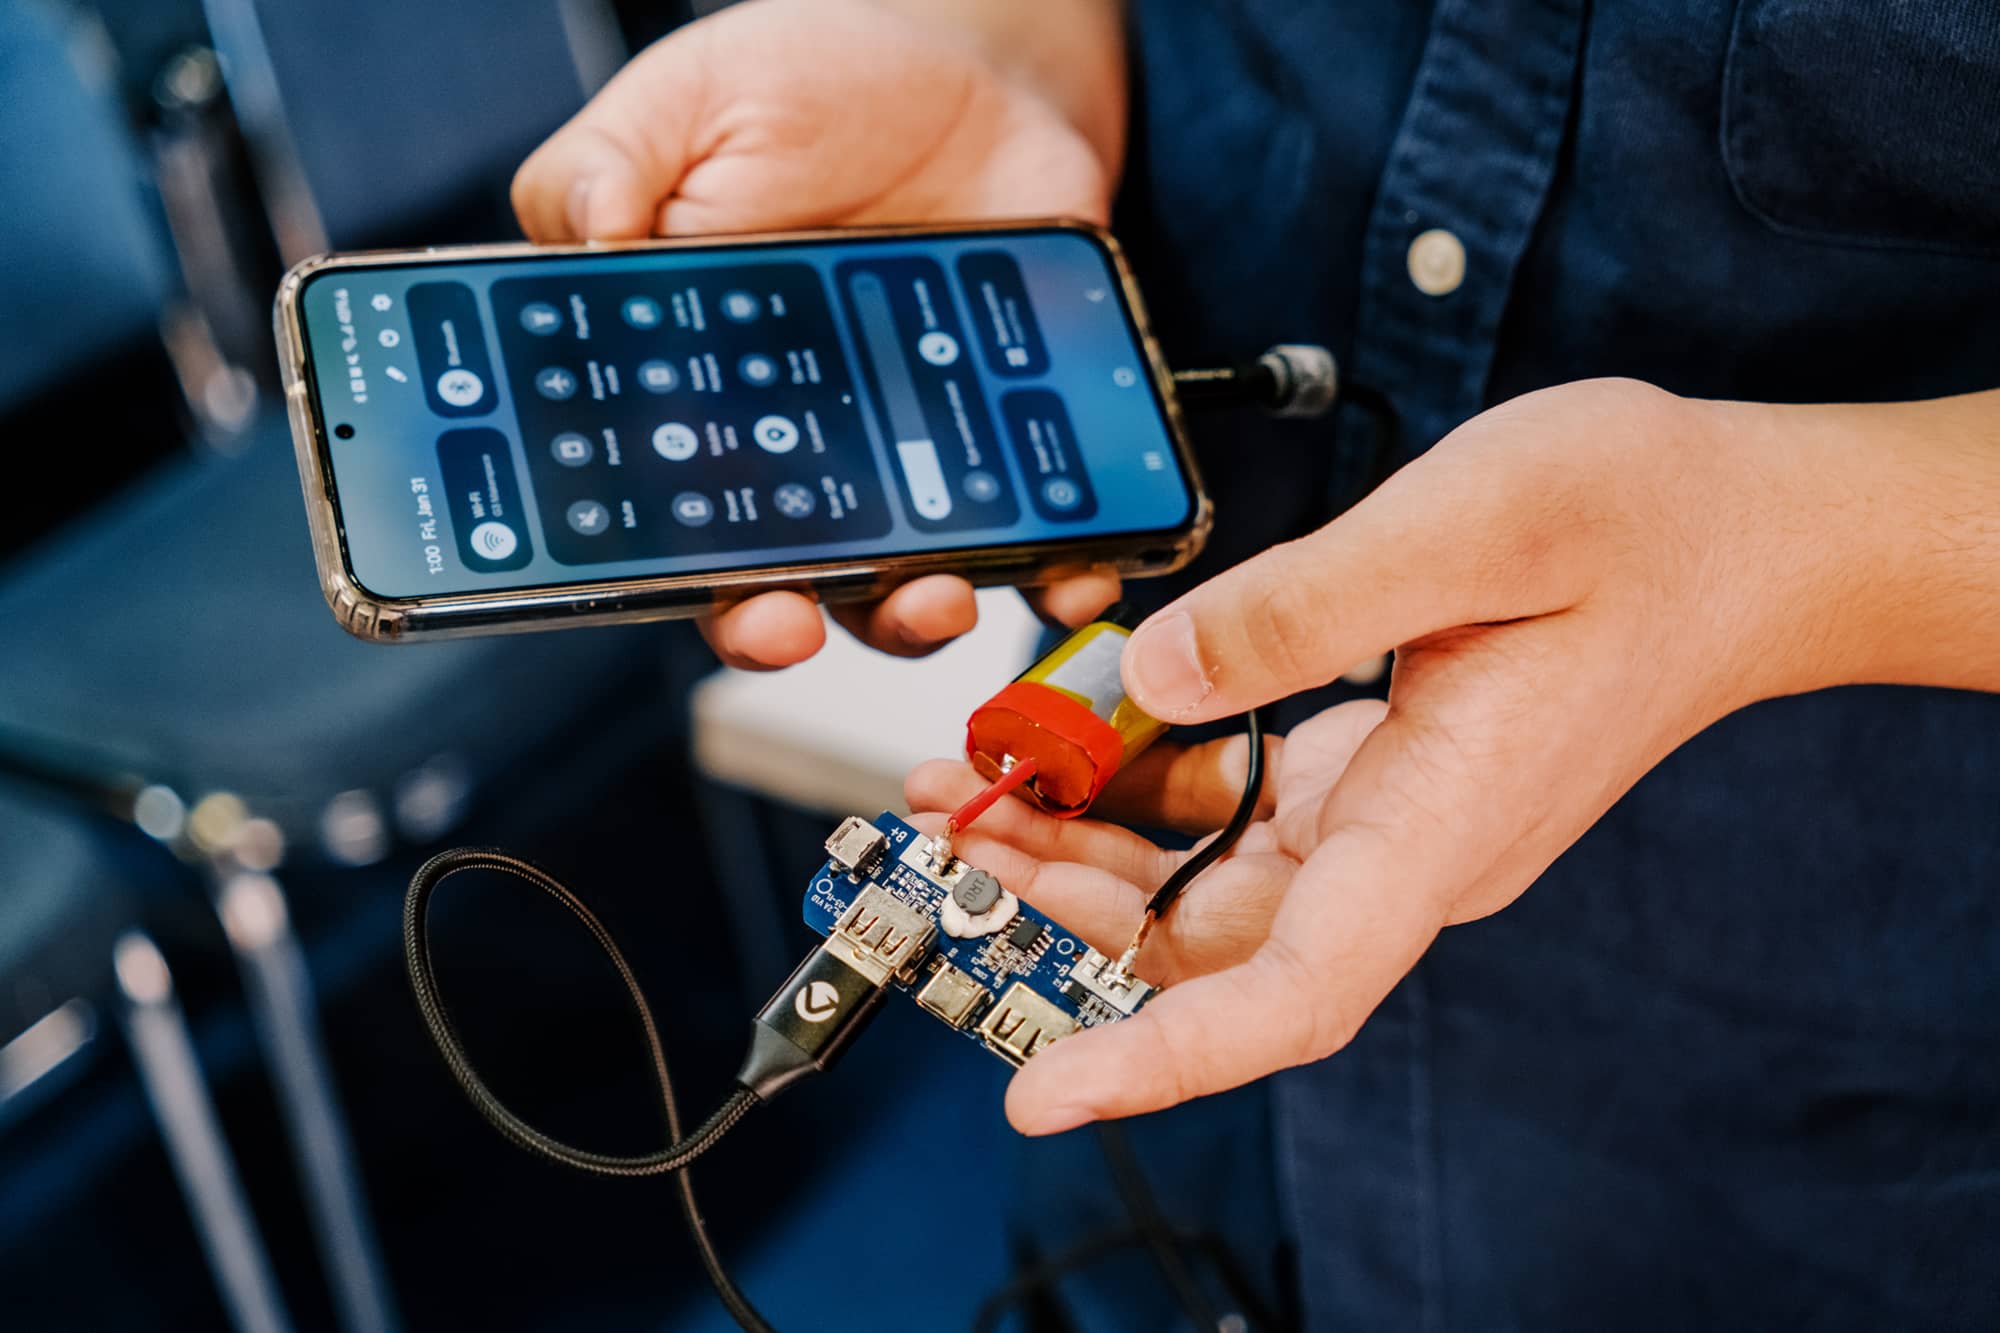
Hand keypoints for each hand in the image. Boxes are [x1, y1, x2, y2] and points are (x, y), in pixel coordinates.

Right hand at [512, 0, 1124, 666]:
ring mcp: (910, 458)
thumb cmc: (817, 84)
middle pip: (777, 581)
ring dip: (916, 615)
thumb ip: (613, 165)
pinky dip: (1060, 571)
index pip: (661, 515)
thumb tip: (584, 232)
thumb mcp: (694, 102)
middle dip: (783, 623)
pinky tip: (1076, 567)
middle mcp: (798, 454)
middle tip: (795, 619)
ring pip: (902, 585)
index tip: (685, 587)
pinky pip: (1036, 539)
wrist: (978, 71)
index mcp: (696, 397)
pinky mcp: (1008, 448)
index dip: (661, 574)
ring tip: (940, 592)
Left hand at [912, 377, 1999, 1131]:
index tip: (1042, 1090)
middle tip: (939, 840)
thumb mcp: (1475, 519)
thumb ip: (1304, 605)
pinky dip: (1153, 792)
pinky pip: (1242, 819)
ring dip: (1089, 850)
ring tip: (972, 786)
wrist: (1748, 540)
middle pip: (1209, 945)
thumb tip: (1154, 677)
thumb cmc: (1646, 525)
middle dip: (1063, 912)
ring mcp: (1394, 822)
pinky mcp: (1382, 779)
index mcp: (1441, 822)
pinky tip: (1087, 736)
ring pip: (1211, 886)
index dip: (1162, 1059)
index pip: (1292, 994)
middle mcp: (1409, 852)